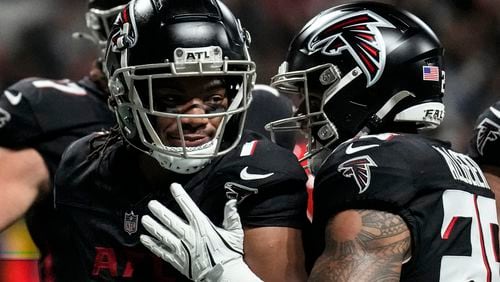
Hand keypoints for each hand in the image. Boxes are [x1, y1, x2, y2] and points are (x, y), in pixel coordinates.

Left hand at [140, 183, 261, 281]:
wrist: (223, 275)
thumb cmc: (229, 254)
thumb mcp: (234, 233)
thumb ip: (232, 216)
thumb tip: (232, 202)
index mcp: (202, 227)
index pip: (189, 207)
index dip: (181, 196)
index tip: (174, 187)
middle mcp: (189, 236)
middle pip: (170, 220)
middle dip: (160, 211)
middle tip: (151, 204)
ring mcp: (181, 248)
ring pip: (163, 235)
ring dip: (153, 226)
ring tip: (145, 219)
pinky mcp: (177, 260)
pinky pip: (161, 251)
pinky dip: (152, 244)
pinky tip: (145, 239)